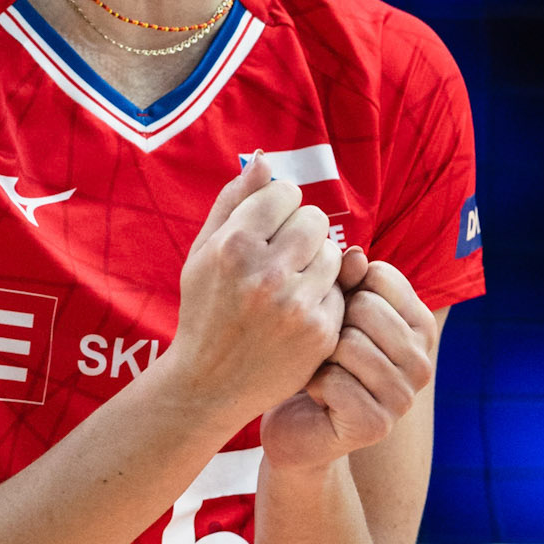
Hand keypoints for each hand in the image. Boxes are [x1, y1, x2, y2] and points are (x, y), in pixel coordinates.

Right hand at [160, 156, 344, 430]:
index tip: (267, 229)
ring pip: (334, 253)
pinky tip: (298, 312)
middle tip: (282, 256)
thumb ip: (233, 202)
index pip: (286, 194)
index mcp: (234, 245)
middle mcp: (266, 272)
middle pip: (315, 219)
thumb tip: (264, 159)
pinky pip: (340, 291)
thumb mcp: (202, 253)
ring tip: (290, 284)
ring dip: (316, 263)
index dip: (279, 208)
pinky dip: (323, 297)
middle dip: (301, 232)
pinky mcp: (320, 331)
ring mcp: (296, 304)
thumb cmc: (204, 310)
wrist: (209, 383)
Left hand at [259, 254, 436, 469]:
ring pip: (349, 344)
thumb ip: (345, 281)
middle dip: (331, 324)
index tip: (339, 318)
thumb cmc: (317, 361)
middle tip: (328, 351)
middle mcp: (423, 363)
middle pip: (365, 308)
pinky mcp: (377, 425)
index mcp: (421, 327)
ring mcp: (404, 397)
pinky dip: (314, 385)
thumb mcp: (331, 312)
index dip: (344, 290)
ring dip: (321, 356)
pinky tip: (318, 397)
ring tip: (324, 372)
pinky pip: (334, 381)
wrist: (298, 427)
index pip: (381, 276)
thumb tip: (356, 254)